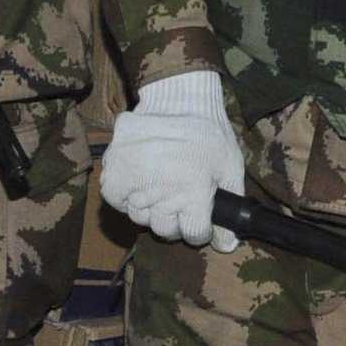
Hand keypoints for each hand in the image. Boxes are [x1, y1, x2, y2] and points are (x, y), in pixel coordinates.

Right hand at [101, 71, 245, 250]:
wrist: (178, 98)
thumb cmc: (208, 132)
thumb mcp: (230, 167)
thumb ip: (230, 206)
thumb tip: (227, 247)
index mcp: (193, 194)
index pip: (194, 234)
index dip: (201, 228)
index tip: (200, 215)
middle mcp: (163, 195)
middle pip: (165, 229)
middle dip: (175, 219)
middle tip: (179, 198)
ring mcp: (136, 185)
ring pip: (140, 217)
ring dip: (150, 208)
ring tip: (159, 186)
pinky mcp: (115, 174)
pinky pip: (117, 200)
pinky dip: (126, 197)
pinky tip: (140, 183)